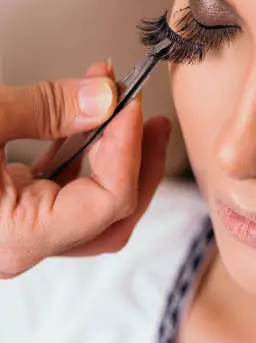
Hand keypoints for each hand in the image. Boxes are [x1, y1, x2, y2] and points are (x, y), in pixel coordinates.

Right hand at [0, 61, 170, 277]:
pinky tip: (85, 121)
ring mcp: (23, 230)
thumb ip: (45, 108)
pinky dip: (81, 155)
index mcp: (22, 237)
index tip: (131, 103)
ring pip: (94, 204)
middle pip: (116, 213)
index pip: (111, 201)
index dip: (130, 149)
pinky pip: (65, 190)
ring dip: (112, 153)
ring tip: (121, 108)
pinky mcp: (16, 211)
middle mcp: (27, 244)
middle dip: (141, 161)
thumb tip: (105, 98)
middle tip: (152, 119)